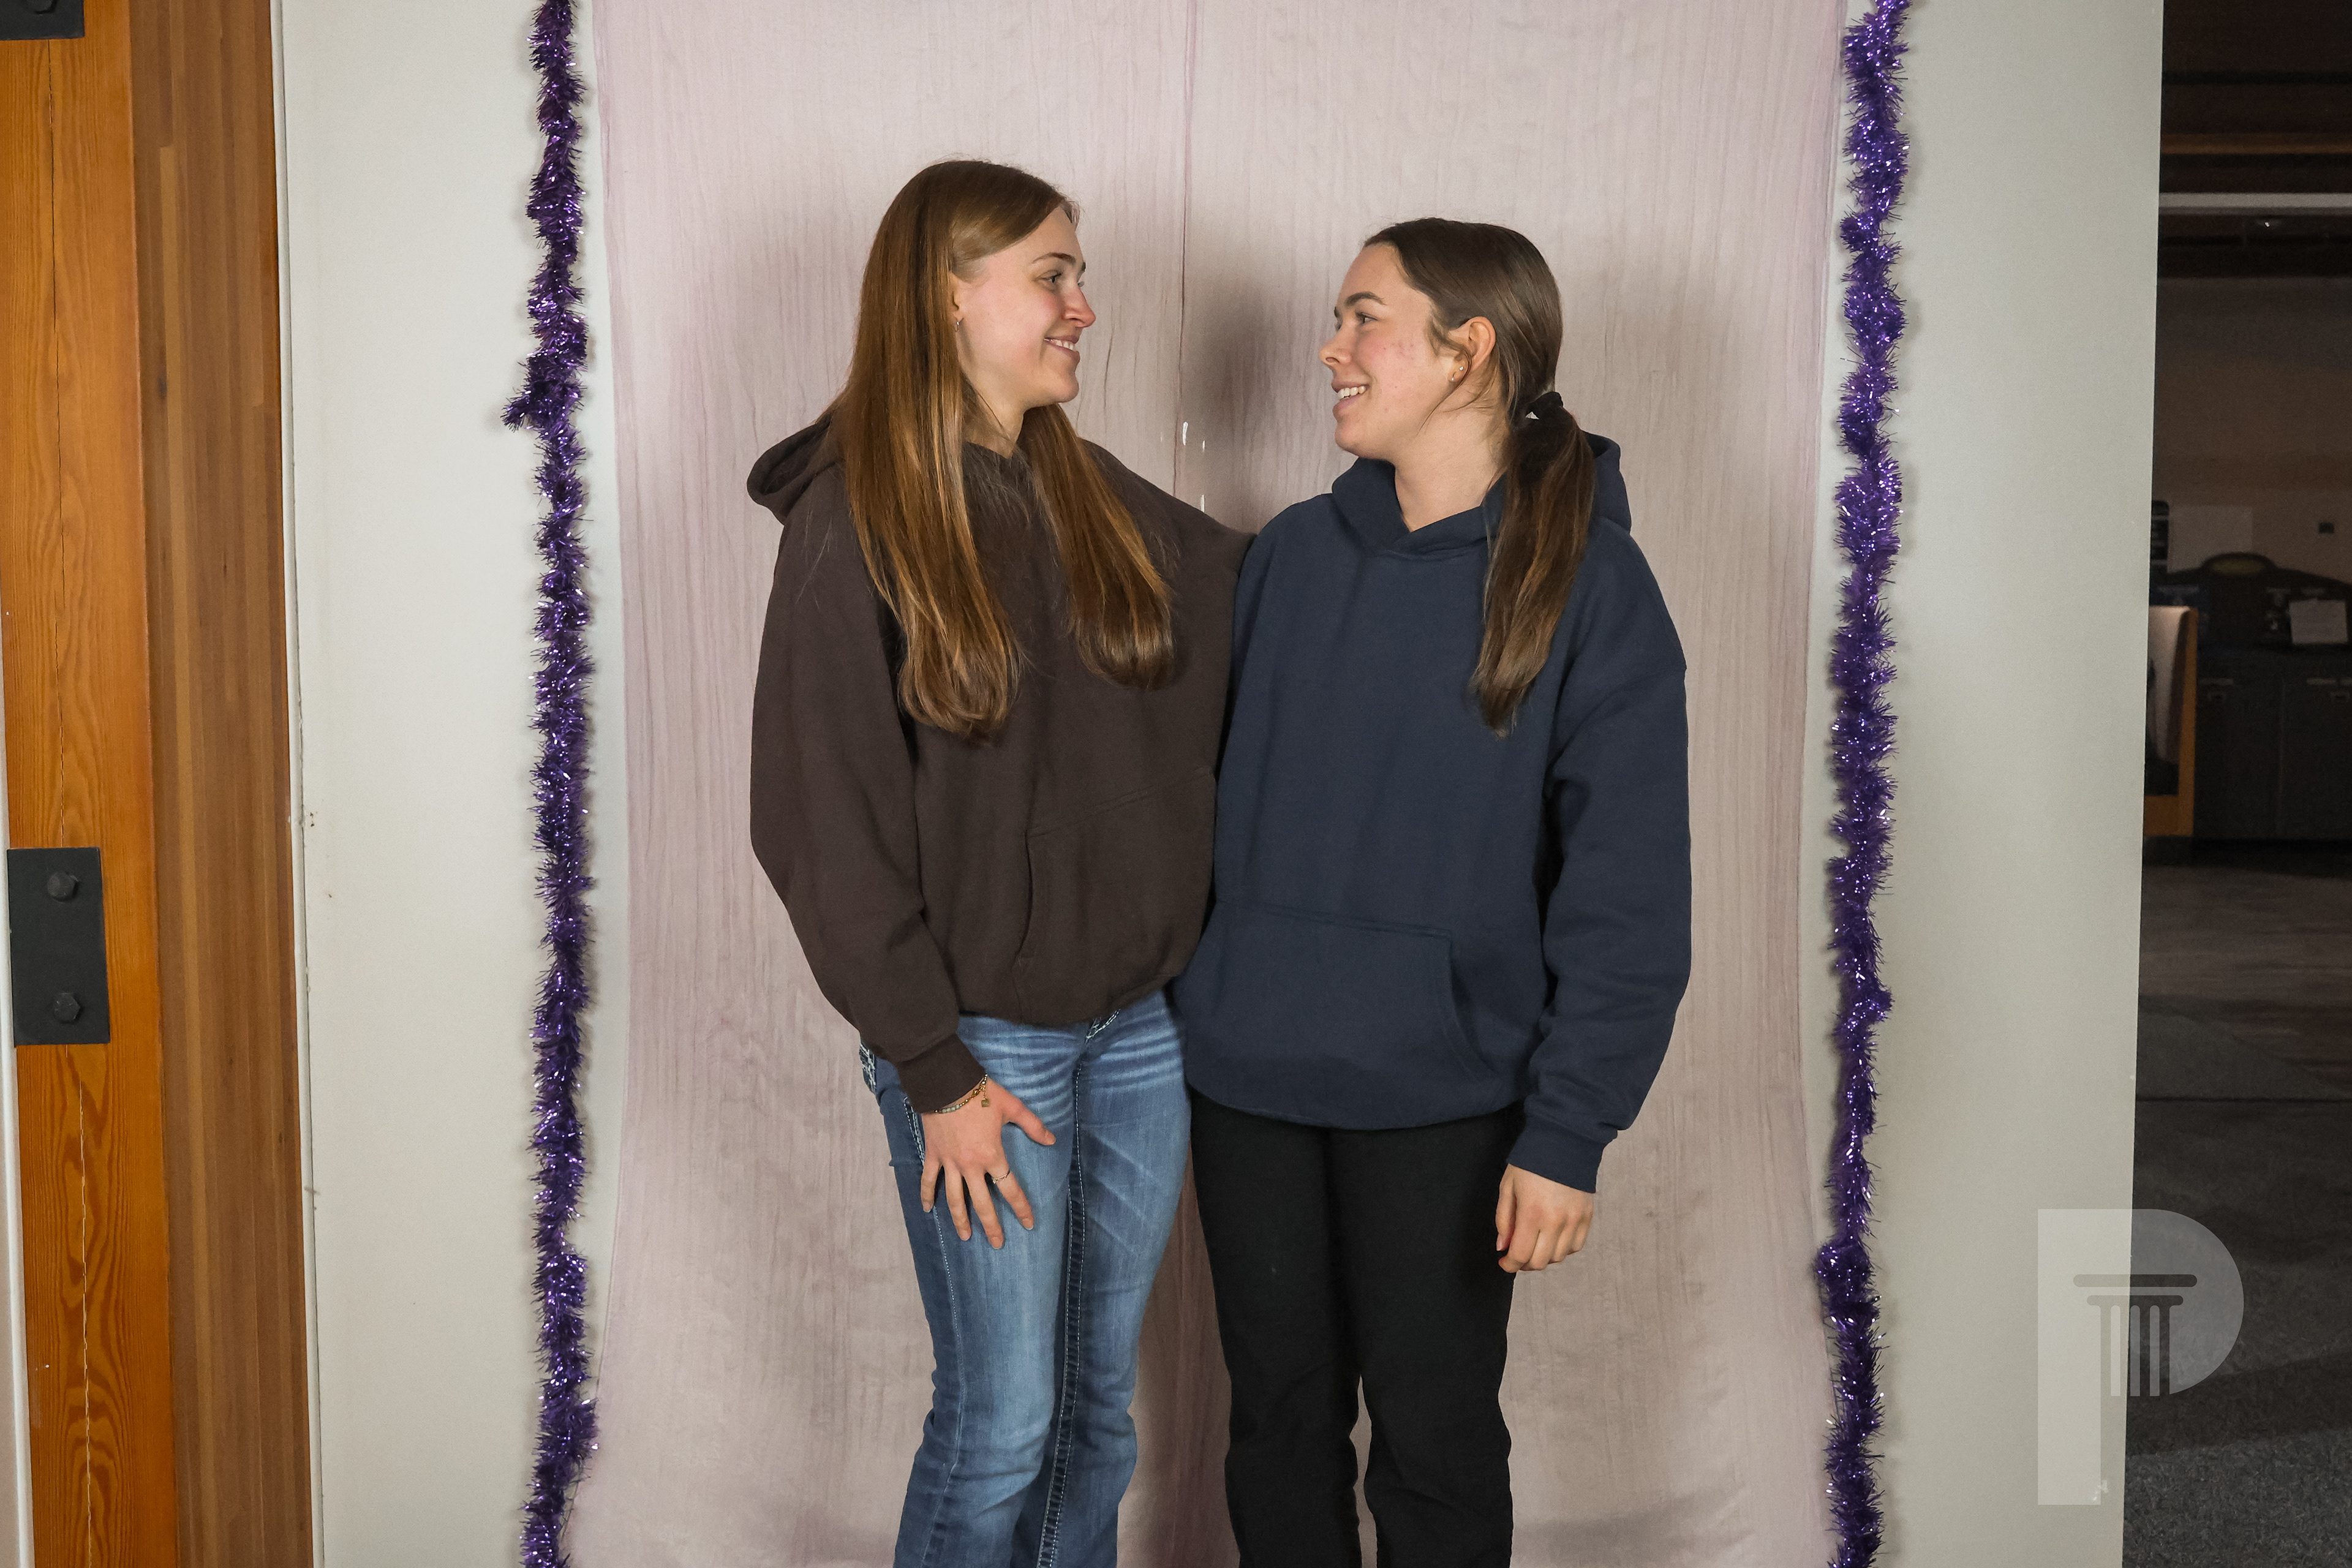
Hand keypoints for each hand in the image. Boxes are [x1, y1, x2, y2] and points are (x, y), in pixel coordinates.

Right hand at [920, 1080, 1054, 1247]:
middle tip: (997, 1244)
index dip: (1021, 1207)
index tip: (1028, 1223)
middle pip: (981, 1203)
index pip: (1010, 1189)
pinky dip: (926, 1195)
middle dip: (991, 1225)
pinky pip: (928, 1180)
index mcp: (992, 1156)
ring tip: (965, 1237)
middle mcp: (970, 1166)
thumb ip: (1033, 1125)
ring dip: (960, 1219)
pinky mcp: (933, 1155)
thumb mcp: (1012, 1107)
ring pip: (954, 1198)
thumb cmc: (981, 1094)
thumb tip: (1051, 1140)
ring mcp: (949, 1163)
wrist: (946, 1083)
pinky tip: (927, 1210)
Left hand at [1494, 1164, 1592, 1272]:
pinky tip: (1553, 1239)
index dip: (1510, 1265)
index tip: (1504, 1262)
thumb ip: (1504, 1220)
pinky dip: (1563, 1249)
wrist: (1563, 1142)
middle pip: (1540, 1262)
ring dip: (1544, 1257)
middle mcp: (1555, 1221)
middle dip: (1524, 1263)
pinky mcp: (1586, 1217)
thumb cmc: (1531, 1163)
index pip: (1521, 1254)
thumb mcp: (1508, 1187)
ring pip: (1558, 1257)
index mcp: (1532, 1213)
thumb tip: (1503, 1246)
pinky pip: (1575, 1247)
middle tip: (1517, 1254)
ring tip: (1534, 1245)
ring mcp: (1574, 1220)